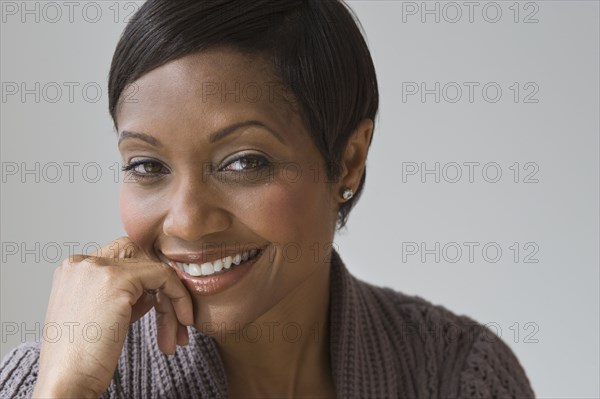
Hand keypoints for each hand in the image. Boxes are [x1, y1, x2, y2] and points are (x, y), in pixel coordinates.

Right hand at [32, 236, 193, 397]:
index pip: (123, 257)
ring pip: (154, 269)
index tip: (163, 310)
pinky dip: (178, 296)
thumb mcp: (101, 317)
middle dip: (163, 286)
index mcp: (73, 269)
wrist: (67, 382)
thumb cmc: (81, 359)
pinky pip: (163, 276)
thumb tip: (151, 293)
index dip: (147, 281)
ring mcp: (97, 268)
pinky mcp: (116, 279)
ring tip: (178, 335)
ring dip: (173, 301)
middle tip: (178, 320)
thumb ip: (123, 298)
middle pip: (140, 257)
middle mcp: (81, 262)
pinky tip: (182, 321)